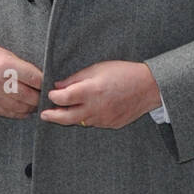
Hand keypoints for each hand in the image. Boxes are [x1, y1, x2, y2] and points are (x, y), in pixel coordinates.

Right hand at [0, 41, 42, 118]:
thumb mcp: (7, 55)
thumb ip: (23, 68)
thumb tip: (42, 82)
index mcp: (5, 66)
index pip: (34, 79)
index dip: (45, 83)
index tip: (50, 85)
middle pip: (29, 96)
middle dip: (40, 97)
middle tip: (46, 97)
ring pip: (20, 107)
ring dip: (31, 107)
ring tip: (36, 104)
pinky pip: (8, 113)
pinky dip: (19, 113)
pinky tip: (25, 110)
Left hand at [41, 61, 161, 128]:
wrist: (149, 87)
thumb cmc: (124, 73)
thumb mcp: (98, 68)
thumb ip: (76, 79)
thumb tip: (58, 86)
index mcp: (92, 91)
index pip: (63, 98)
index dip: (54, 97)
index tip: (51, 94)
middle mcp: (96, 108)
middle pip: (66, 117)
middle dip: (52, 116)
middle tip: (44, 114)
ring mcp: (103, 119)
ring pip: (80, 121)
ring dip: (70, 117)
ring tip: (63, 111)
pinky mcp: (110, 125)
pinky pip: (93, 123)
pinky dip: (86, 117)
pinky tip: (86, 110)